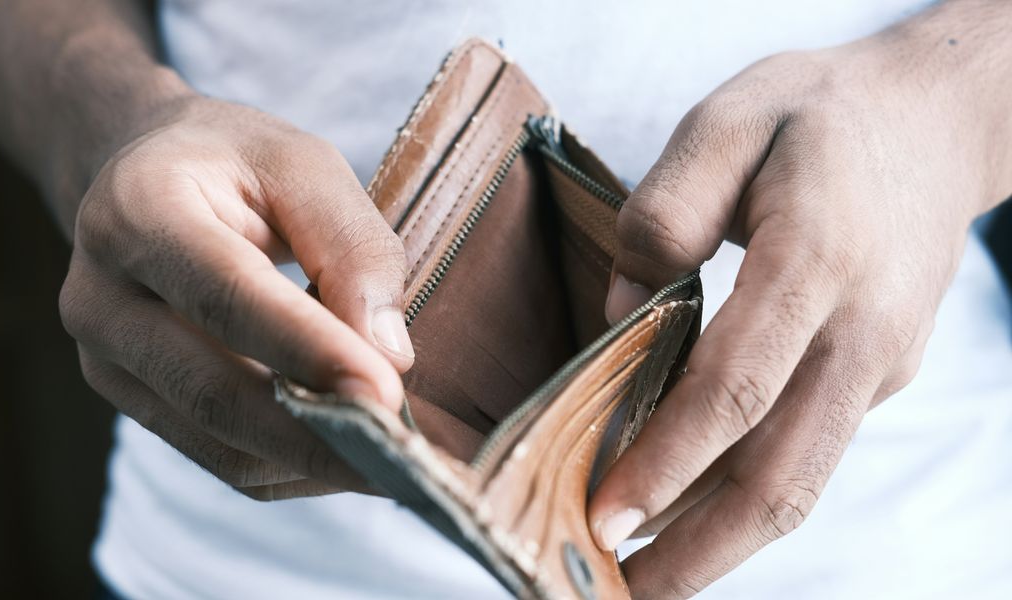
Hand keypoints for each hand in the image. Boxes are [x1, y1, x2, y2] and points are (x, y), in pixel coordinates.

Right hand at [60, 95, 414, 498]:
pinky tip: (343, 450)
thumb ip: (351, 247)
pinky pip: (219, 459)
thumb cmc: (233, 163)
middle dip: (316, 434)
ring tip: (390, 458)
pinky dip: (290, 466)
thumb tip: (389, 356)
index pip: (227, 296)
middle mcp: (101, 294)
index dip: (309, 351)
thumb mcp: (304, 165)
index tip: (386, 394)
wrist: (142, 176)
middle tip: (403, 455)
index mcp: (138, 210)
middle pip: (213, 391)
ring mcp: (104, 359)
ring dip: (310, 461)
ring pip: (217, 442)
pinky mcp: (128, 401)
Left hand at [588, 2, 1011, 596]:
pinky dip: (744, 493)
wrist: (935, 121)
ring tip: (645, 577)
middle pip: (781, 472)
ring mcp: (877, 363)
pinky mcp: (877, 376)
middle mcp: (859, 331)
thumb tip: (621, 312)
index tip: (603, 515)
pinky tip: (685, 506)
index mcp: (817, 261)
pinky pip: (806, 449)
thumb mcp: (729, 121)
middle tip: (617, 594)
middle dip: (698, 549)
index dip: (669, 461)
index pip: (737, 387)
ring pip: (800, 479)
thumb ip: (665, 211)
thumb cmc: (817, 117)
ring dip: (721, 541)